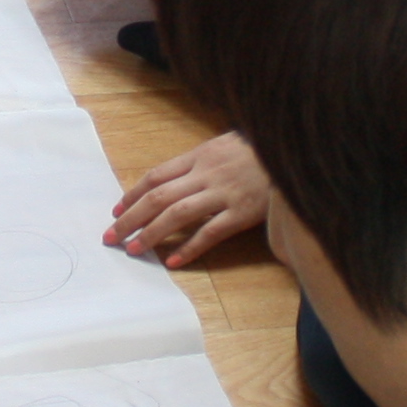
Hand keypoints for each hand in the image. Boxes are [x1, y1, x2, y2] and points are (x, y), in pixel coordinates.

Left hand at [107, 129, 268, 265]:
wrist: (295, 150)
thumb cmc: (260, 149)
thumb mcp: (225, 145)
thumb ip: (201, 161)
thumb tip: (175, 179)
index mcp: (199, 156)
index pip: (156, 177)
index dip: (132, 195)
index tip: (117, 212)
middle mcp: (206, 173)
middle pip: (158, 197)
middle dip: (131, 218)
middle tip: (111, 236)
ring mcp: (223, 193)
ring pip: (177, 214)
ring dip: (151, 233)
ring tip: (134, 249)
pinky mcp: (242, 212)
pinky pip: (210, 232)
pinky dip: (189, 248)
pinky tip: (173, 261)